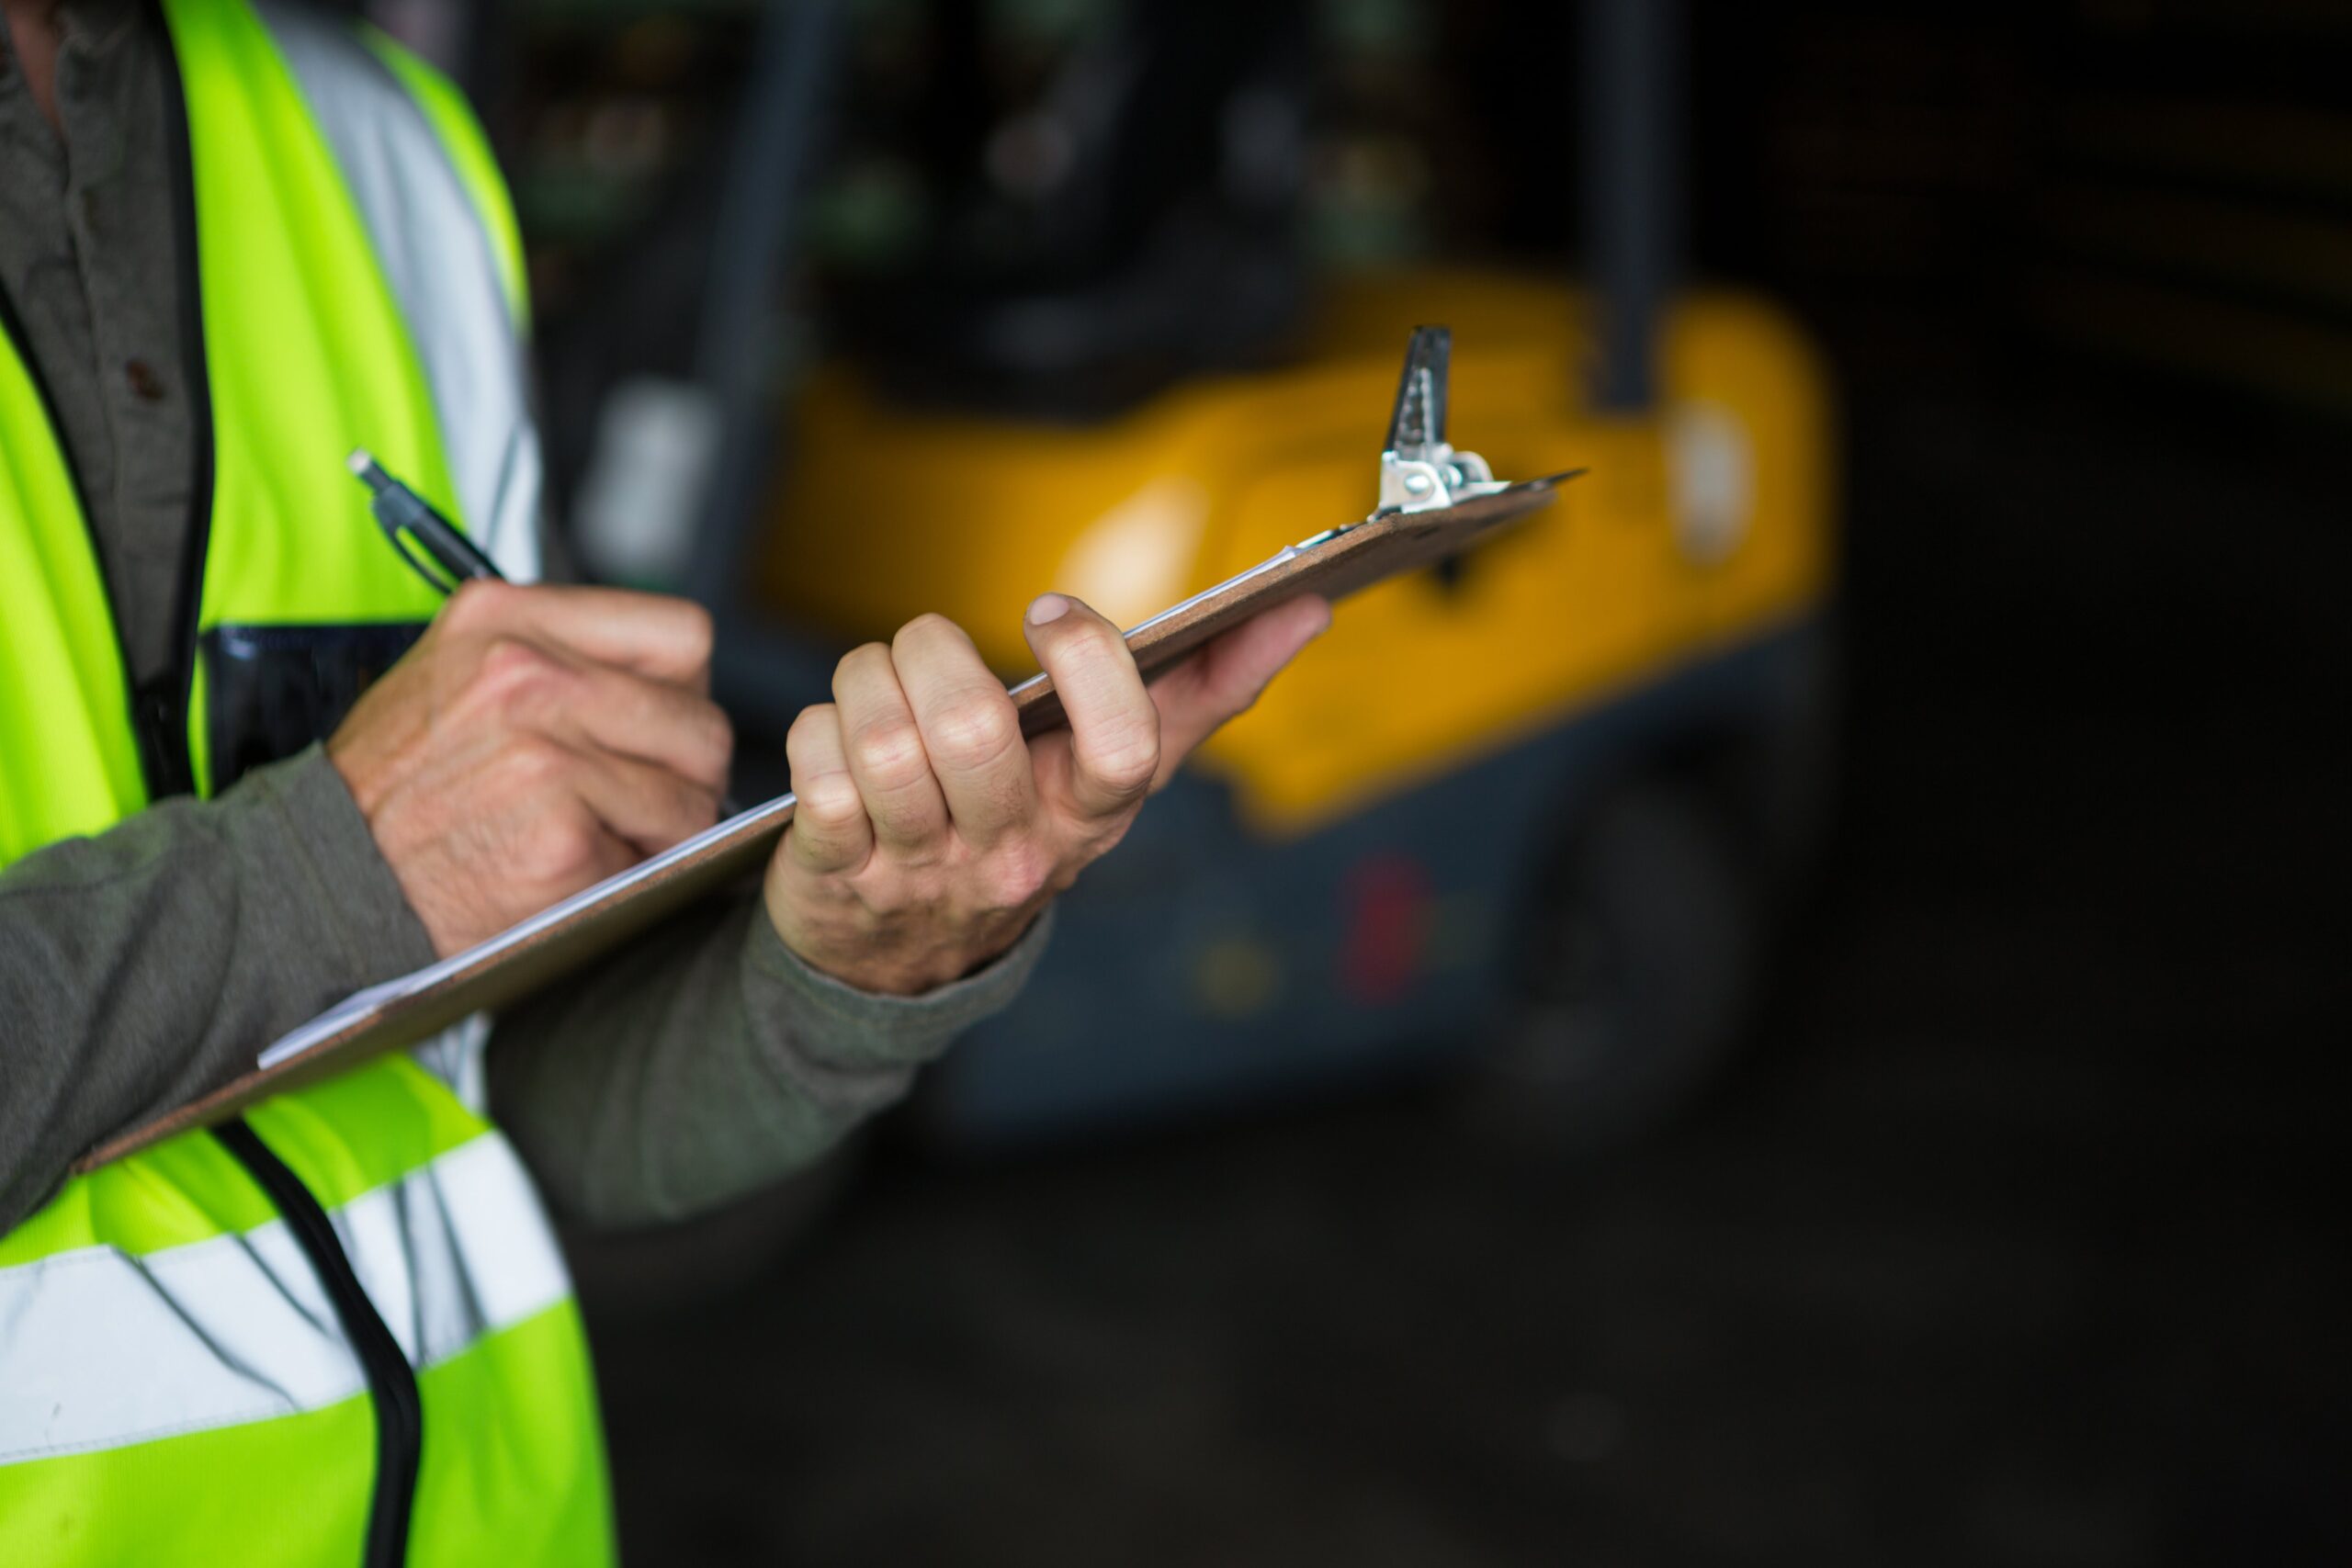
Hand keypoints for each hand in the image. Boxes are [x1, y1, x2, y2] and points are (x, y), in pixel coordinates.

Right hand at [330, 581, 731, 957]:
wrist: (319, 880)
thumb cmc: (391, 792)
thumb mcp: (457, 678)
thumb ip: (557, 661)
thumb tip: (671, 691)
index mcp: (506, 620)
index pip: (681, 636)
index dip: (685, 694)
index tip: (660, 732)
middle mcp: (526, 674)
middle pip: (700, 723)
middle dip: (687, 777)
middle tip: (645, 808)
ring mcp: (543, 754)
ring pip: (689, 798)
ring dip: (662, 836)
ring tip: (602, 845)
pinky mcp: (557, 835)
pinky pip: (652, 861)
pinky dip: (626, 882)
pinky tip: (571, 876)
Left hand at [768, 593, 1329, 994]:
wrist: (901, 955)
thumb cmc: (1019, 825)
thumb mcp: (1113, 776)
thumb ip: (1207, 691)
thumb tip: (1305, 608)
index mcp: (1092, 818)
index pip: (1121, 749)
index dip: (1087, 663)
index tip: (1049, 614)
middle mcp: (1015, 854)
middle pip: (972, 730)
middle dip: (931, 651)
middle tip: (925, 644)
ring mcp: (925, 871)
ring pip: (883, 742)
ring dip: (864, 680)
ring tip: (875, 682)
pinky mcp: (838, 874)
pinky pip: (816, 770)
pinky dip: (816, 730)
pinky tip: (835, 742)